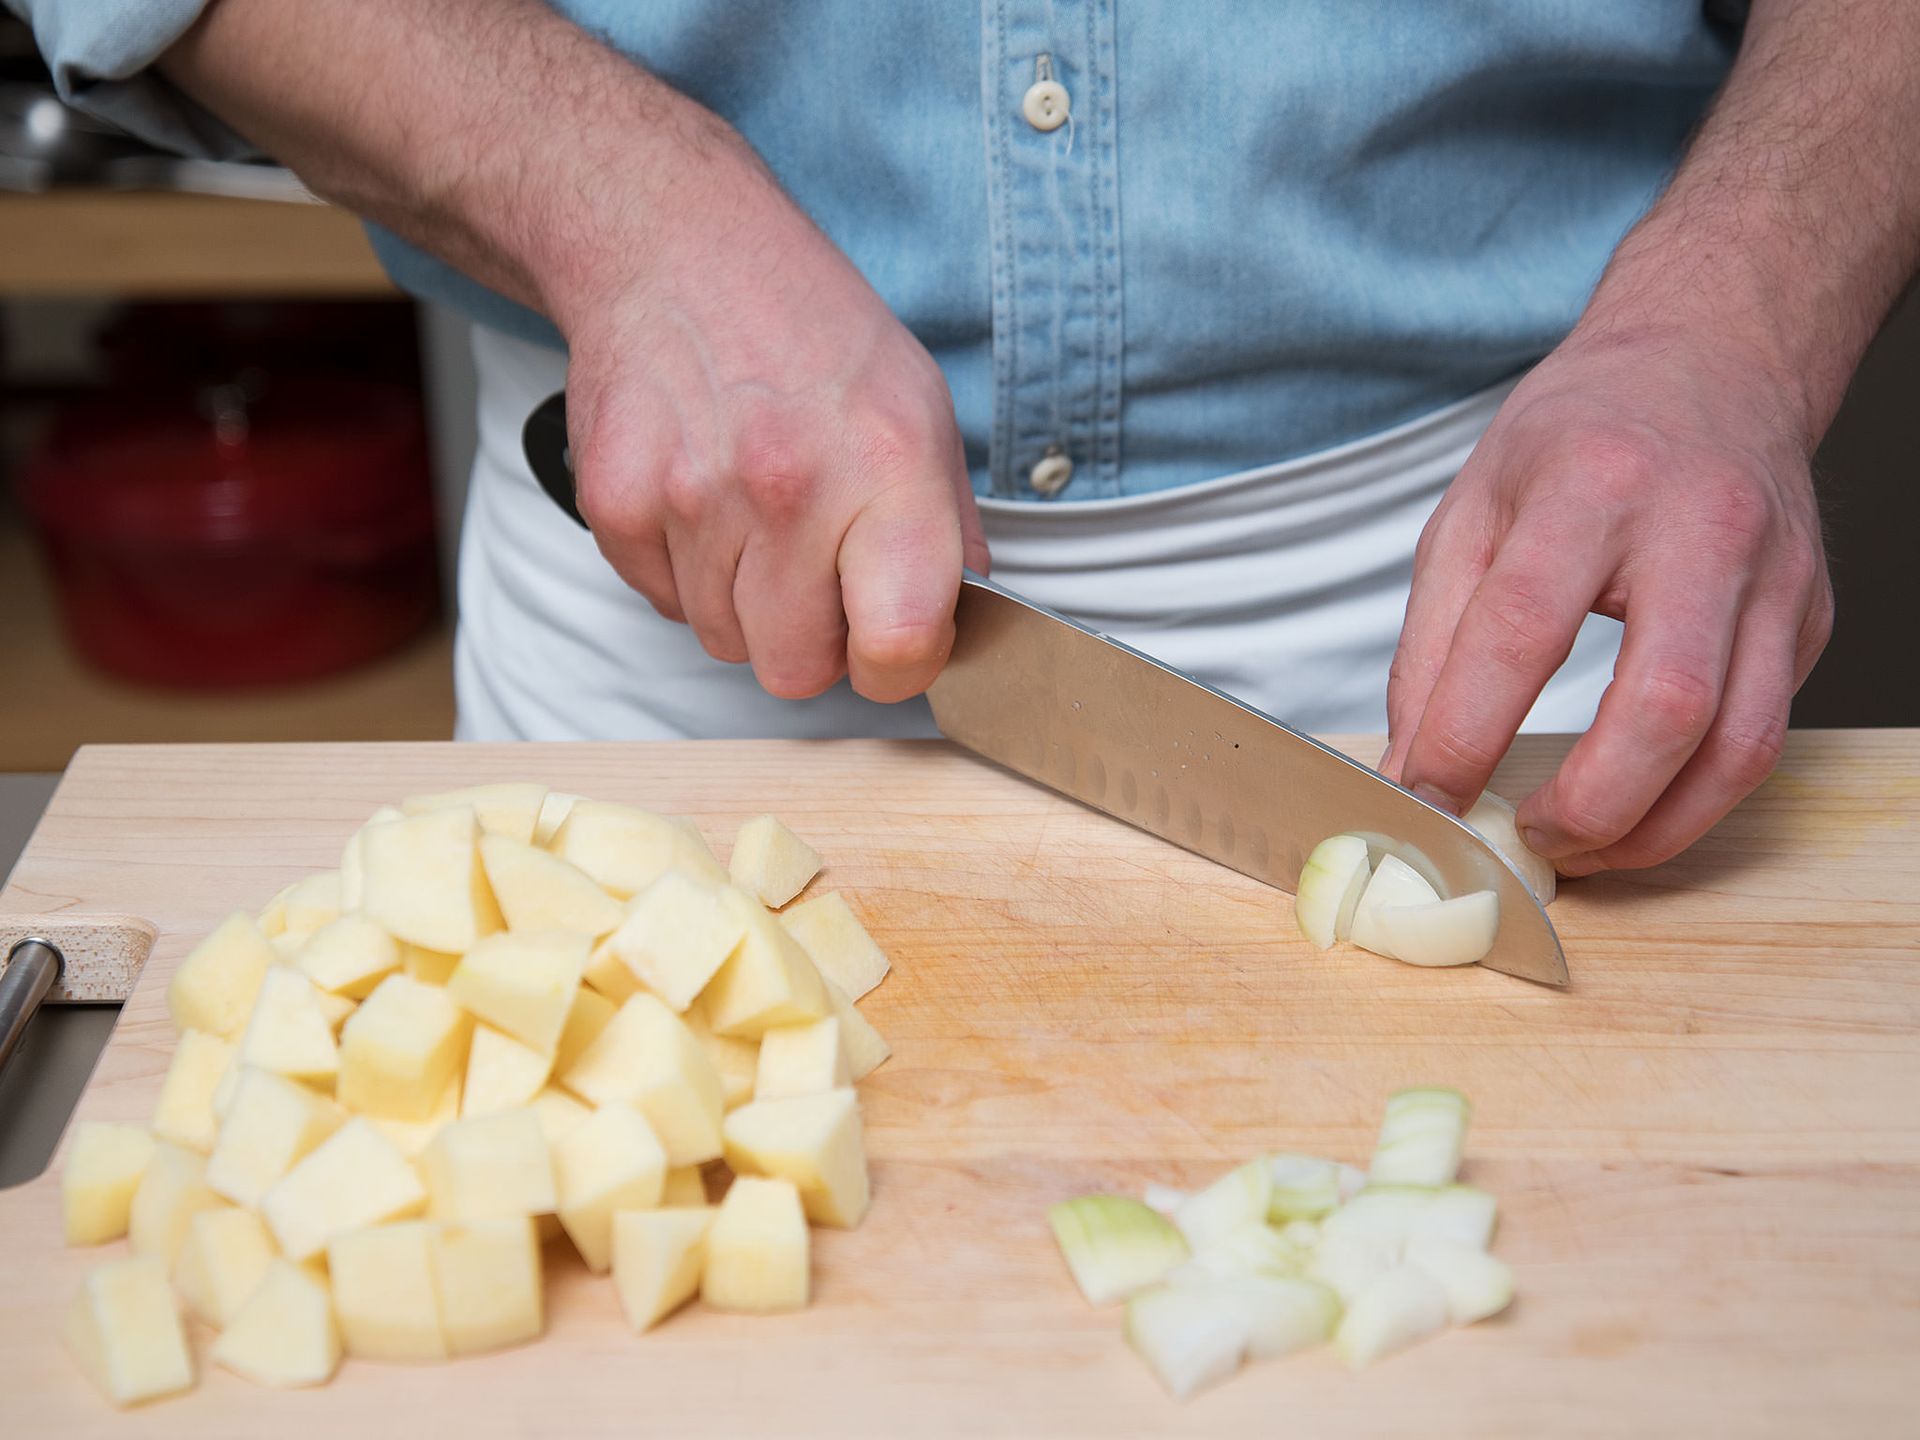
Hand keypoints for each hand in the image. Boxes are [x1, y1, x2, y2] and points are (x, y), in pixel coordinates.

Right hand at [556, 140, 987, 702]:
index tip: (891, 638)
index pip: (899, 646)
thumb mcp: (922, 410)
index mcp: (888, 467)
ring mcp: (692, 498)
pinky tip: (704, 498)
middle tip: (815, 569)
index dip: (898, 664)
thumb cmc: (811, 332)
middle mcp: (789, 487)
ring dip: (745, 602)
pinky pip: (664, 603)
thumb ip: (948, 532)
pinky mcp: (615, 504)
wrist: (679, 248)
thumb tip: (958, 629)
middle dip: (810, 639)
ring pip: (724, 642)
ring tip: (755, 512)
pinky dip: (686, 572)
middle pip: (796, 671)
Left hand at [1381, 323, 1832, 874]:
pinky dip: (1696, 798)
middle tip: (1527, 840)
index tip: (1423, 796)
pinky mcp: (1808, 619)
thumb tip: (1410, 764)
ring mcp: (1774, 578)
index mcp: (1592, 487)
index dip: (1465, 733)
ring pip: (1738, 746)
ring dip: (1654, 829)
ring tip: (1580, 847)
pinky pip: (1764, 738)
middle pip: (1664, 707)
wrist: (1710, 360)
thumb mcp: (1471, 509)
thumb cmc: (1581, 436)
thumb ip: (1431, 643)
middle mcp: (1701, 529)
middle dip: (1588, 805)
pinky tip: (1636, 805)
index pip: (1520, 630)